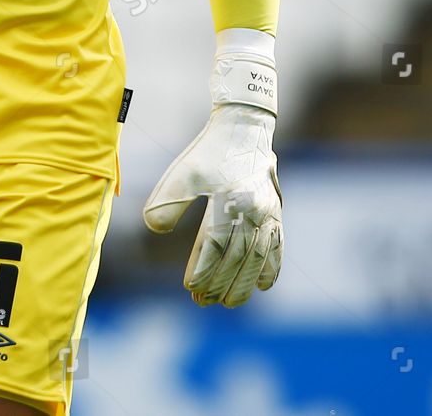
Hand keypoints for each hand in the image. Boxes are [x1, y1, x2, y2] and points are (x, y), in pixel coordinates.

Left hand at [142, 102, 281, 306]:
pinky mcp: (276, 213)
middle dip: (220, 282)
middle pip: (236, 257)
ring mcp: (268, 214)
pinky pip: (277, 246)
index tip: (190, 286)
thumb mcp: (183, 172)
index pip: (214, 244)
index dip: (202, 267)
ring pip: (257, 257)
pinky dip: (271, 268)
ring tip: (229, 303)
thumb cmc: (209, 151)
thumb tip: (154, 229)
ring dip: (243, 283)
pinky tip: (264, 286)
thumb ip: (168, 201)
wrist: (244, 129)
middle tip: (204, 302)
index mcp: (228, 200)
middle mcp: (252, 211)